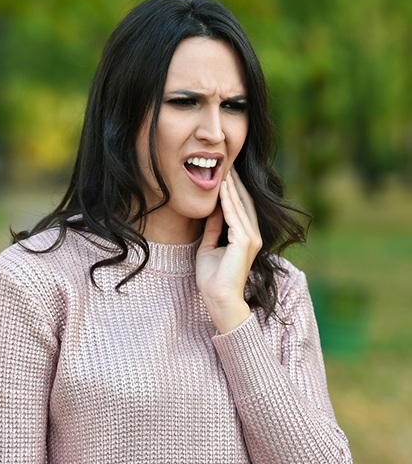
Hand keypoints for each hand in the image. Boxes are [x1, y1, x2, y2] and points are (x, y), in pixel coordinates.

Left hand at [196, 167, 262, 332]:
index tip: (225, 175)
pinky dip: (227, 201)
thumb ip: (214, 229)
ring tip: (225, 170)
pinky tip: (222, 187)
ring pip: (240, 206)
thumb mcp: (210, 247)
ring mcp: (251, 238)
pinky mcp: (245, 241)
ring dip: (231, 187)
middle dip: (235, 184)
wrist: (219, 298)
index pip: (241, 209)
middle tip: (228, 165)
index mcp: (246, 238)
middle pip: (244, 203)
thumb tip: (212, 211)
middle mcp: (253, 236)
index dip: (233, 191)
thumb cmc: (213, 278)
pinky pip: (234, 216)